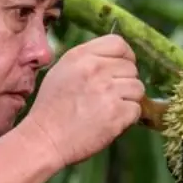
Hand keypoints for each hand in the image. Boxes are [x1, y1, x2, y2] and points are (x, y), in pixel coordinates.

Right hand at [21, 34, 143, 167]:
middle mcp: (96, 69)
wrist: (45, 139)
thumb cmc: (51, 108)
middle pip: (131, 68)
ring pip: (137, 88)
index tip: (122, 69)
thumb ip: (88, 60)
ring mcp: (108, 91)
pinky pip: (136, 109)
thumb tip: (116, 60)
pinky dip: (127, 117)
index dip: (125, 57)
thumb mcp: (62, 71)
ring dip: (128, 100)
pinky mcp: (117, 113)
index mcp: (81, 56)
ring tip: (109, 109)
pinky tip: (111, 121)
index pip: (118, 44)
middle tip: (110, 96)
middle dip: (125, 82)